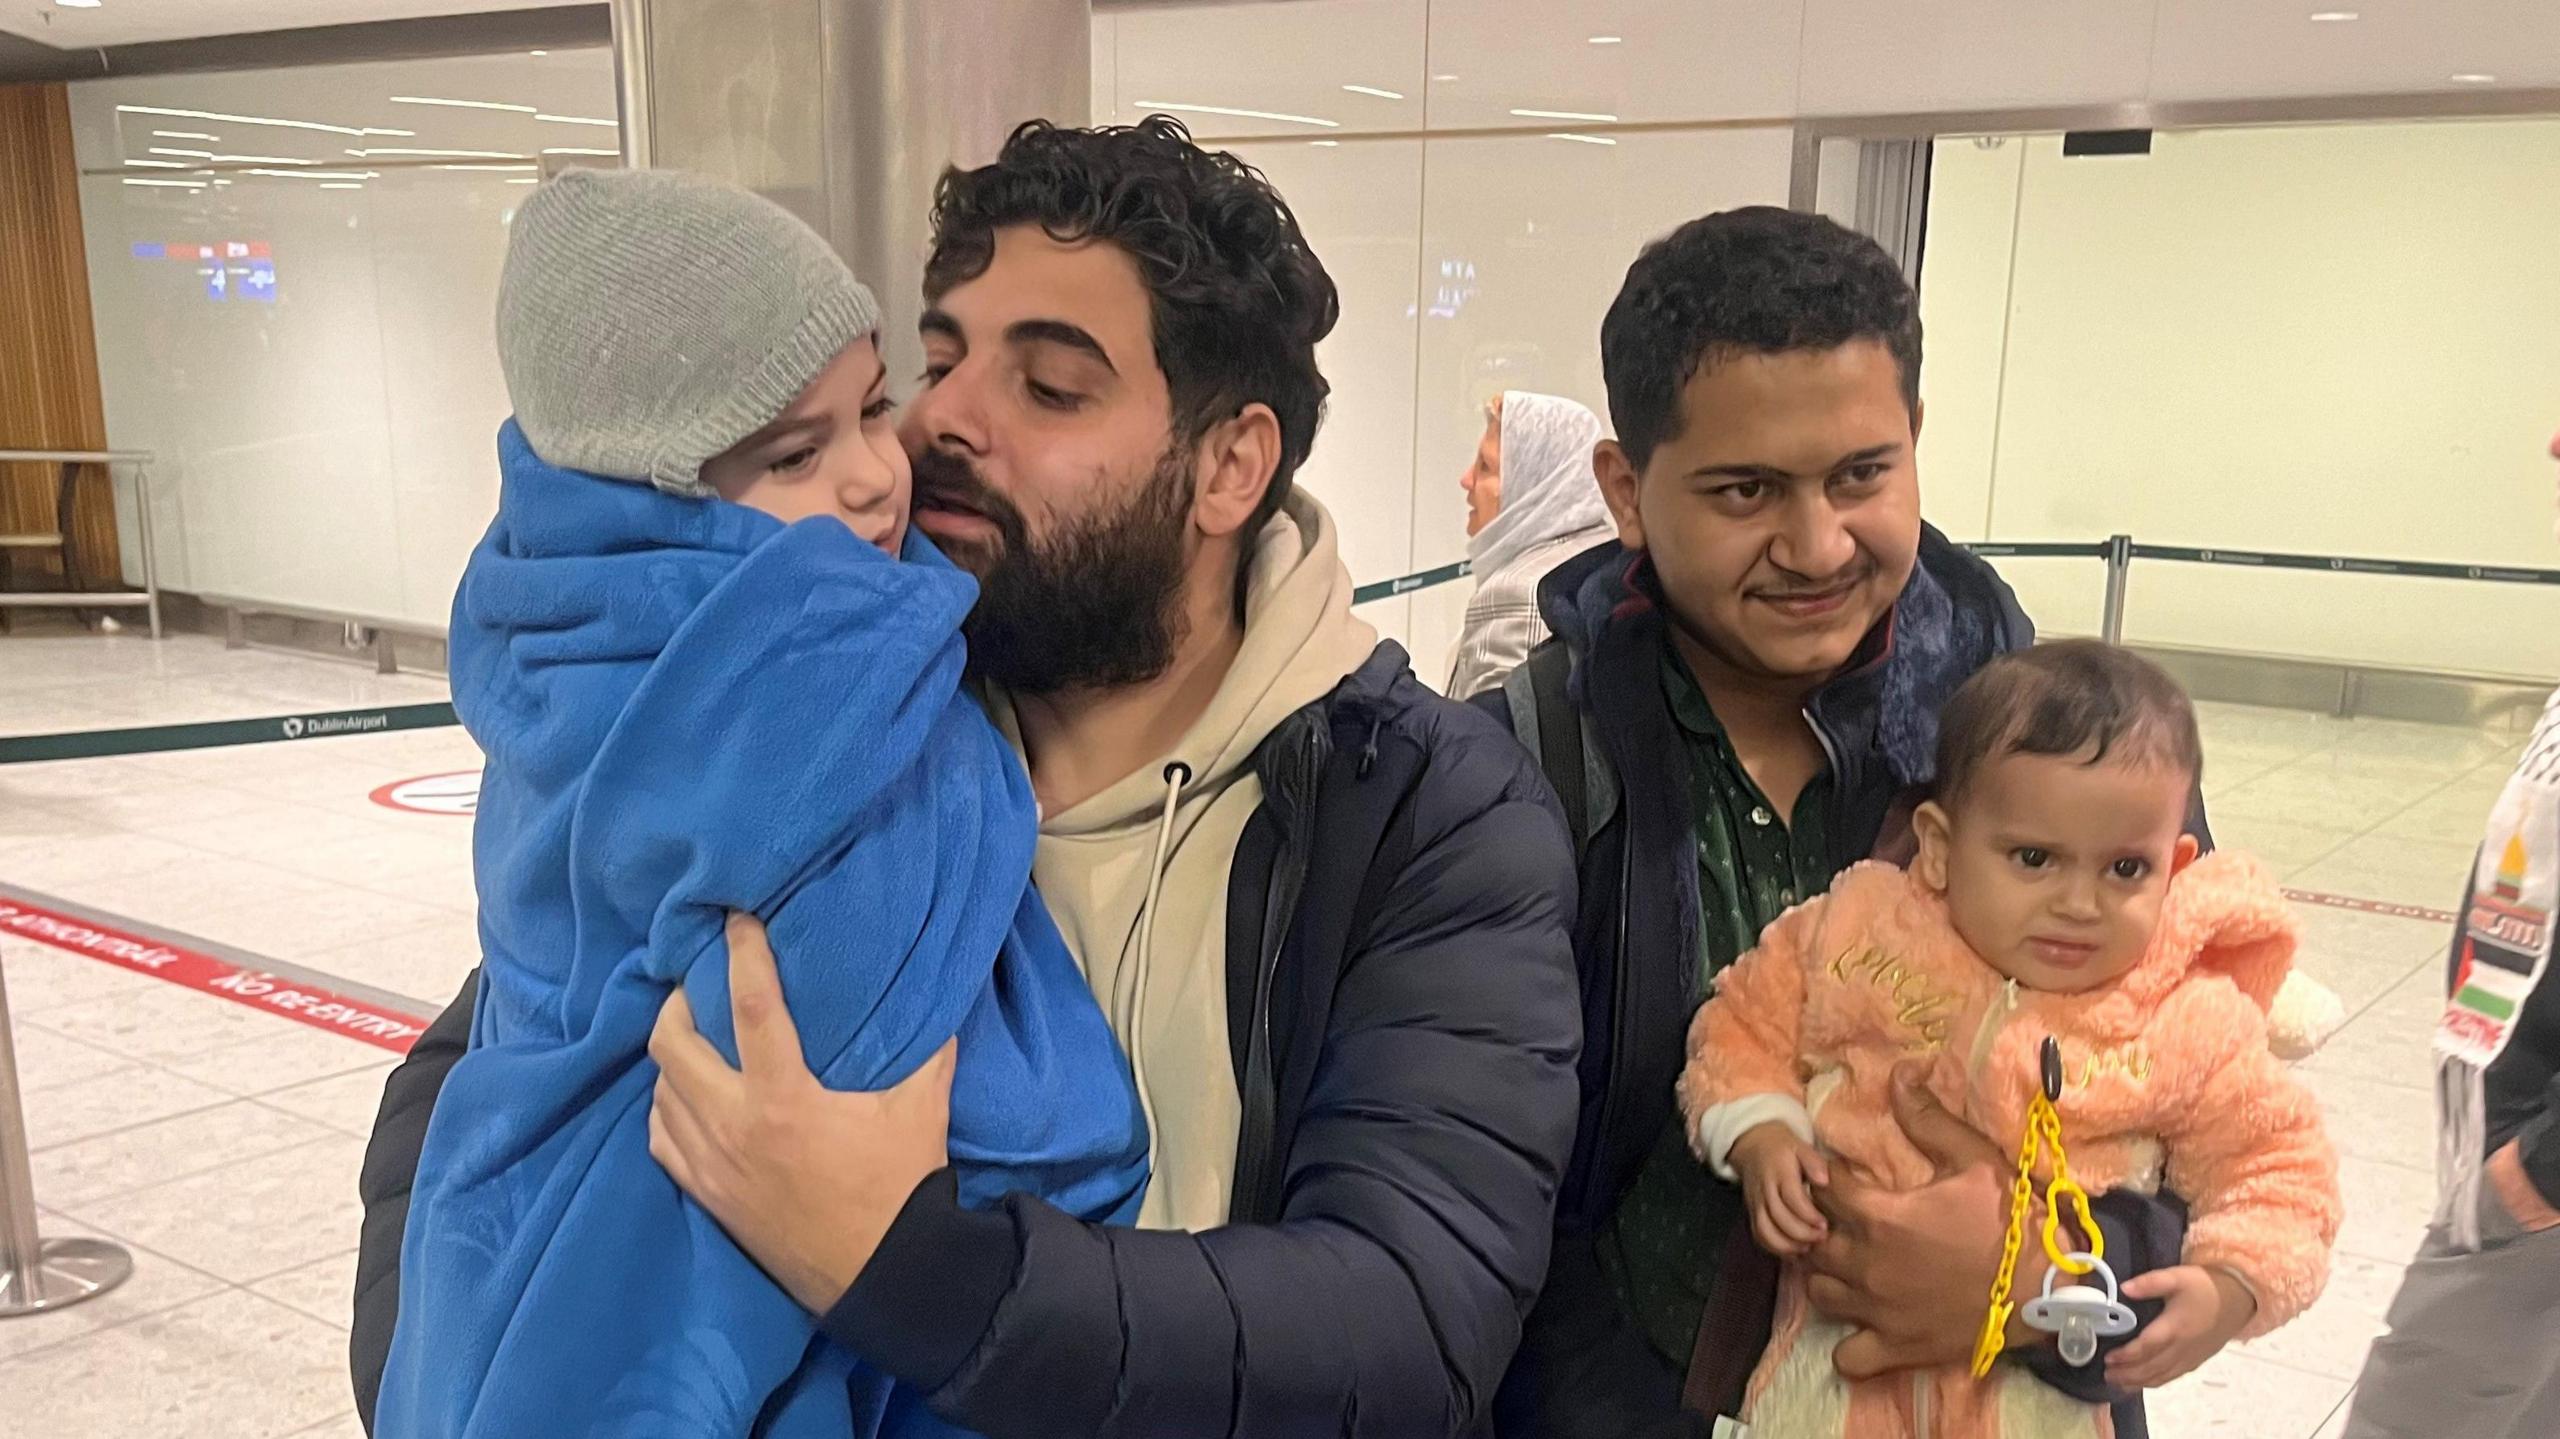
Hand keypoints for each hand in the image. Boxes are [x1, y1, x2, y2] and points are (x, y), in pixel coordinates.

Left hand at [647, 912, 955, 1313]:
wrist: (878, 1273)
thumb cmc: (900, 1187)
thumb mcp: (923, 1108)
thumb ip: (927, 1047)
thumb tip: (939, 991)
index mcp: (785, 1098)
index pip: (749, 1006)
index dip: (741, 953)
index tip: (734, 919)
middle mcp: (733, 1126)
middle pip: (672, 1042)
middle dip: (680, 1000)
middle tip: (702, 983)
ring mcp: (711, 1163)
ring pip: (659, 1088)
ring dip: (673, 1052)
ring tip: (696, 1032)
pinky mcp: (704, 1193)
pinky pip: (659, 1135)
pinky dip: (666, 1104)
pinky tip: (687, 1094)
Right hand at [1731, 1122, 1831, 1256]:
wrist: (1752, 1144)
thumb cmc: (1783, 1147)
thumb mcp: (1800, 1146)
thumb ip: (1814, 1162)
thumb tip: (1824, 1181)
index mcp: (1780, 1173)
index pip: (1792, 1199)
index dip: (1808, 1216)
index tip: (1824, 1225)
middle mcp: (1765, 1190)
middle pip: (1779, 1218)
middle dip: (1801, 1233)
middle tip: (1820, 1237)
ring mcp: (1756, 1202)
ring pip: (1765, 1230)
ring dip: (1786, 1244)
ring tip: (1806, 1247)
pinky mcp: (1752, 1211)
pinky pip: (1758, 1234)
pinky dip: (1774, 1247)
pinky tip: (1792, 1250)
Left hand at [1809, 1062, 2013, 1379]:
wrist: (2047, 1290)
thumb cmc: (2012, 1222)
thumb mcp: (1973, 1159)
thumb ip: (1928, 1118)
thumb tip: (1898, 1074)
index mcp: (1878, 1218)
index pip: (1821, 1190)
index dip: (1826, 1178)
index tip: (1841, 1176)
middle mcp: (1865, 1266)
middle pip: (1809, 1242)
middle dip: (1818, 1226)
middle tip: (1842, 1220)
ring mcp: (1876, 1312)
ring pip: (1819, 1293)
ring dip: (1826, 1276)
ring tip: (1848, 1264)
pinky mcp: (1894, 1348)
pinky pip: (1847, 1356)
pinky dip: (1847, 1343)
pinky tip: (1863, 1322)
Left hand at [2106, 1266, 2254, 1388]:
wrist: (2239, 1298)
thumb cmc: (2204, 1286)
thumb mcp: (2176, 1276)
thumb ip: (2149, 1283)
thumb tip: (2124, 1288)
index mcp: (2175, 1327)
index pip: (2146, 1348)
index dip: (2126, 1356)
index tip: (2107, 1358)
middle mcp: (2182, 1348)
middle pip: (2151, 1368)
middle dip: (2127, 1375)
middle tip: (2106, 1375)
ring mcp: (2191, 1357)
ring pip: (2162, 1376)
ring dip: (2139, 1382)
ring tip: (2118, 1383)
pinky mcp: (2197, 1361)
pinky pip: (2173, 1376)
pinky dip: (2155, 1382)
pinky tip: (2143, 1383)